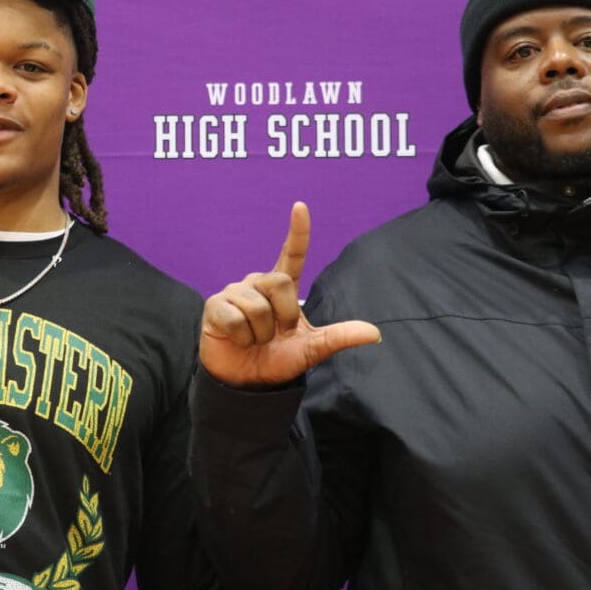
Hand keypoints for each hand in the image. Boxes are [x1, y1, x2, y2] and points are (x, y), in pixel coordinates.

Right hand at [200, 202, 379, 388]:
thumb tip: (374, 333)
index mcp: (281, 288)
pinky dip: (242, 338)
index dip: (298, 232)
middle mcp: (257, 283)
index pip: (292, 255)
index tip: (300, 207)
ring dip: (261, 334)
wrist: (247, 383)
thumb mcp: (312, 349)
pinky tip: (237, 340)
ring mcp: (234, 292)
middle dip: (284, 317)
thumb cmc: (276, 360)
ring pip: (258, 306)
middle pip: (280, 283)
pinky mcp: (216, 306)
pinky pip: (237, 318)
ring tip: (254, 340)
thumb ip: (339, 337)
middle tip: (276, 335)